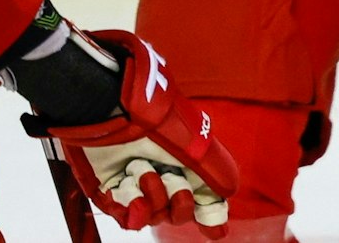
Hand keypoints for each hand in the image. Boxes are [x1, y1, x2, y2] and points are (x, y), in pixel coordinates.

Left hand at [24, 29, 235, 237]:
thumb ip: (218, 172)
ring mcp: (135, 183)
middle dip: (181, 203)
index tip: (213, 228)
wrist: (114, 111)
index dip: (208, 214)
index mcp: (184, 161)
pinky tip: (134, 196)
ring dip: (153, 197)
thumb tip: (229, 195)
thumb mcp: (197, 145)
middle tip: (176, 183)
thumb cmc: (157, 121)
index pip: (201, 197)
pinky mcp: (109, 190)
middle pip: (178, 213)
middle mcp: (161, 173)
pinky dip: (134, 211)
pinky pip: (127, 218)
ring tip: (144, 170)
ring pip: (153, 216)